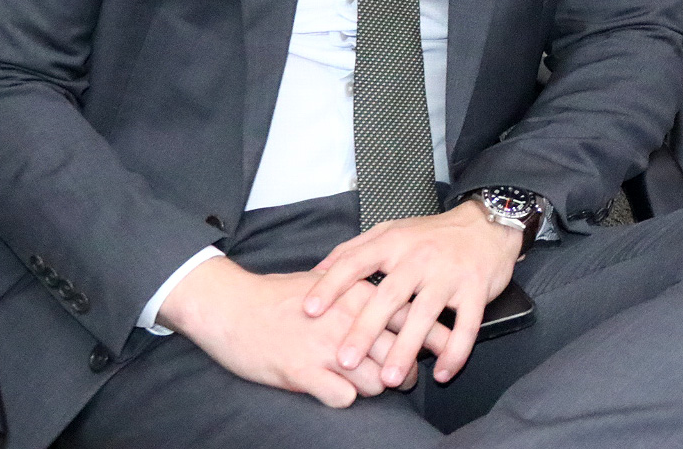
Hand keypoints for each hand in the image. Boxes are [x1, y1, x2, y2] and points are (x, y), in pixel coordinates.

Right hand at [158, 256, 446, 405]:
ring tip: (377, 386)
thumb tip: (398, 302)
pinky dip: (347, 399)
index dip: (433, 332)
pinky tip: (341, 392)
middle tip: (410, 375)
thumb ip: (363, 293)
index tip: (448, 341)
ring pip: (377, 380)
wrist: (234, 308)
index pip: (410, 313)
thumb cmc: (282, 296)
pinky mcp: (304, 373)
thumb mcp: (330, 283)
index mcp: (358, 292)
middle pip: (400, 352)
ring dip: (381, 388)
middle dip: (410, 369)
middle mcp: (348, 318)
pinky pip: (343, 398)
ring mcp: (326, 347)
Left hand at [303, 201, 522, 384]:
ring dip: (407, 348)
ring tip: (389, 377)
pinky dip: (454, 351)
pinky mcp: (476, 289)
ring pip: (425, 314)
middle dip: (366, 328)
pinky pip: (466, 325)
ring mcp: (448, 274)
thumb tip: (314, 272)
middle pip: (389, 295)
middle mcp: (420, 257)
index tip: (308, 310)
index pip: (356, 261)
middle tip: (345, 360)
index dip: (331, 285)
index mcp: (394, 242)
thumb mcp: (391, 231)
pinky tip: (441, 372)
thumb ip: (354, 249)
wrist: (486, 224)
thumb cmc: (432, 234)